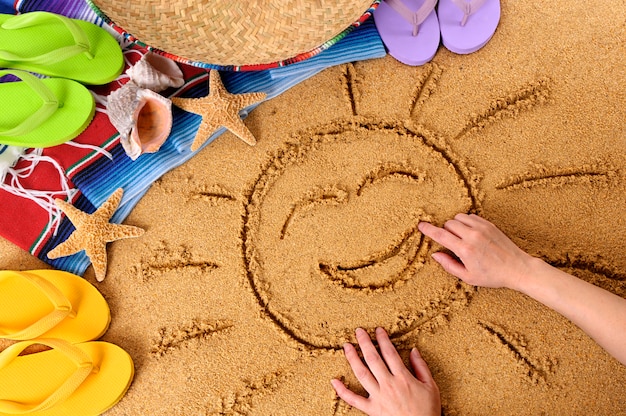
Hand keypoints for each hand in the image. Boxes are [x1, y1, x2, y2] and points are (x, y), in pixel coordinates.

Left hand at [331, 327, 440, 415]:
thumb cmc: (427, 410)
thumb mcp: (431, 387)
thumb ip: (421, 367)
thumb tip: (413, 350)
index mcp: (403, 378)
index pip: (390, 353)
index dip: (383, 339)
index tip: (378, 330)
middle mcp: (388, 385)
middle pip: (373, 359)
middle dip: (365, 343)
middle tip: (358, 331)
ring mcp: (378, 397)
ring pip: (362, 374)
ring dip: (352, 358)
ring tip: (347, 346)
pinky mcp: (371, 410)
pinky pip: (354, 399)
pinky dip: (342, 390)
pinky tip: (334, 380)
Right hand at [418, 213, 535, 289]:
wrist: (518, 268)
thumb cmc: (493, 276)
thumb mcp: (468, 276)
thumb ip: (449, 265)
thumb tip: (435, 255)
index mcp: (465, 250)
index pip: (441, 235)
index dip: (428, 229)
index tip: (421, 225)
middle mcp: (472, 236)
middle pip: (448, 224)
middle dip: (445, 230)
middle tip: (451, 242)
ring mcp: (482, 228)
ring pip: (459, 217)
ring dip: (455, 225)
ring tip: (461, 236)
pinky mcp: (489, 224)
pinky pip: (470, 216)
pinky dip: (466, 222)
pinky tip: (470, 232)